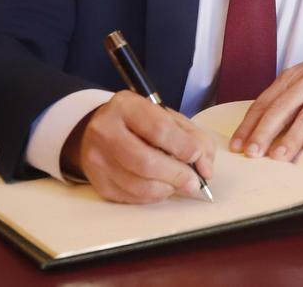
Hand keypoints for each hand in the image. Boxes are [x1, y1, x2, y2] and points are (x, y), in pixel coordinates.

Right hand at [61, 91, 215, 203]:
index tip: (197, 156)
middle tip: (194, 182)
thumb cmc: (142, 123)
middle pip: (146, 162)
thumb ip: (194, 138)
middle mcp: (105, 130)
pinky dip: (152, 197)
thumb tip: (206, 169)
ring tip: (179, 184)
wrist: (104, 130)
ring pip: (137, 184)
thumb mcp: (168, 118)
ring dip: (166, 189)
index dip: (183, 147)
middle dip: (176, 175)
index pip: (159, 130)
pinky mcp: (96, 181)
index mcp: (126, 106)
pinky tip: (160, 188)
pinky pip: (129, 197)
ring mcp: (97, 157)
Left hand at [229, 45, 302, 161]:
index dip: (250, 124)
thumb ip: (286, 100)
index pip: (266, 102)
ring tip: (280, 156)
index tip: (237, 145)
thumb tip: (258, 131)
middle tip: (252, 153)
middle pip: (283, 108)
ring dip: (293, 137)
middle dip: (265, 132)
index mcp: (294, 77)